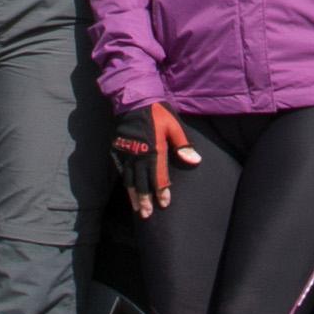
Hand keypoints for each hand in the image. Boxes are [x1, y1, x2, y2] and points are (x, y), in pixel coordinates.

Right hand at [114, 101, 199, 221]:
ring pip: (129, 178)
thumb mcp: (174, 126)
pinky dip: (124, 181)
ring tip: (136, 208)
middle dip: (145, 199)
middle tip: (146, 214)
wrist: (133, 98)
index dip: (162, 190)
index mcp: (154, 150)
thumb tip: (195, 161)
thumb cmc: (158, 112)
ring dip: (133, 195)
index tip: (164, 203)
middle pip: (142, 181)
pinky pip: (121, 169)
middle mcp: (139, 154)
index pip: (158, 176)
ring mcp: (126, 152)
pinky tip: (127, 190)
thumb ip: (183, 145)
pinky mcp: (118, 149)